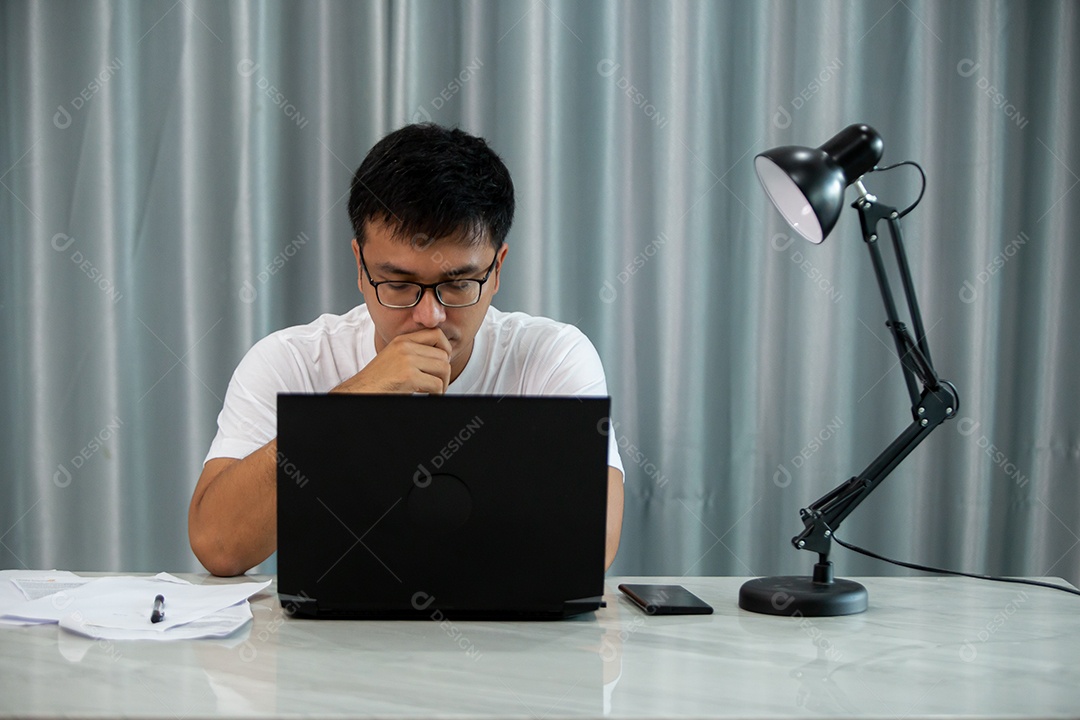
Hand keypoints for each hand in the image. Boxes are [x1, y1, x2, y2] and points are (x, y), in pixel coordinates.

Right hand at [333, 328, 451, 393]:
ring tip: (434, 391)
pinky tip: (428, 396)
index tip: (444, 362)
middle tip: (438, 383)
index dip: (446, 348)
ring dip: (443, 383)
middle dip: (445, 372)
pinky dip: (437, 393)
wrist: (359, 391)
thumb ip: (413, 352)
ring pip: (443, 368)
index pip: (436, 334)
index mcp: (402, 340)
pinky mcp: (408, 377)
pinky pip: (436, 384)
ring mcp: (407, 361)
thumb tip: (441, 356)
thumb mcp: (395, 358)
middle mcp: (405, 347)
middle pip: (443, 354)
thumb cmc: (377, 381)